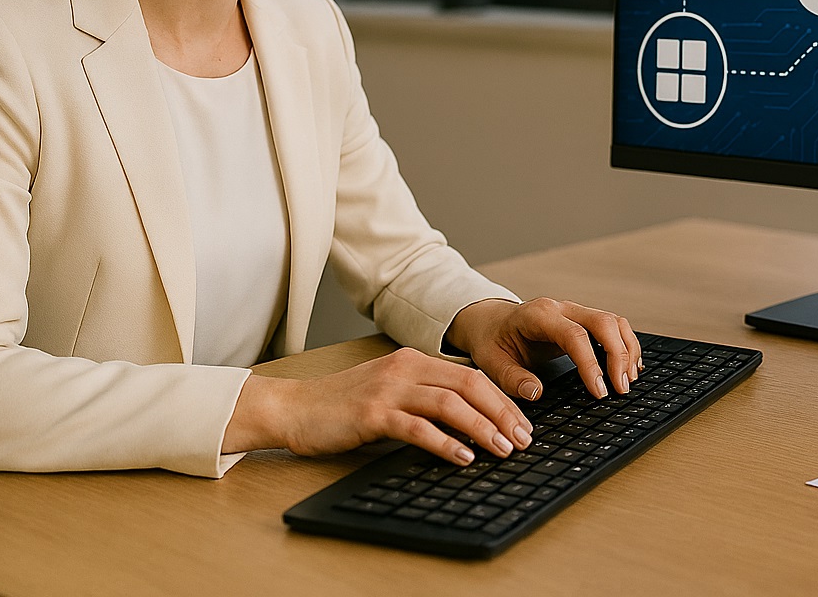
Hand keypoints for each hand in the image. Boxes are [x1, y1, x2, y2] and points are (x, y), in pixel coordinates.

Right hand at [224, 348, 532, 464]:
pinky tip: (463, 457)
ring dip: (481, 427)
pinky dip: (445, 442)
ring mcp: (389, 389)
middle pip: (469, 385)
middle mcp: (405, 368)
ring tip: (501, 449)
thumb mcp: (391, 392)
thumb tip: (471, 422)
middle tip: (523, 439)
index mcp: (414, 360)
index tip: (522, 423)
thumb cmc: (343, 406)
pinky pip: (418, 427)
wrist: (295, 408)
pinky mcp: (372, 413)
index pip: (472, 375)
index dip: (502, 399)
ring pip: (449, 404)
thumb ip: (424, 398)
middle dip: (502, 412)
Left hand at [445, 297, 643, 402]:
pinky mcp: (582, 320)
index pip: (575, 335)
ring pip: (614, 322)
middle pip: (604, 322)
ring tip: (628, 380)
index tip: (599, 390)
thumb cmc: (491, 340)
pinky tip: (629, 367)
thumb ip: (511, 378)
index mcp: (538, 315)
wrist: (489, 321)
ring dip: (626, 350)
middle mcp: (561, 308)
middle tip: (621, 388)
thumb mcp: (490, 361)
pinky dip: (624, 345)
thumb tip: (536, 392)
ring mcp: (574, 312)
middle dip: (618, 355)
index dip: (591, 364)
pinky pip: (612, 327)